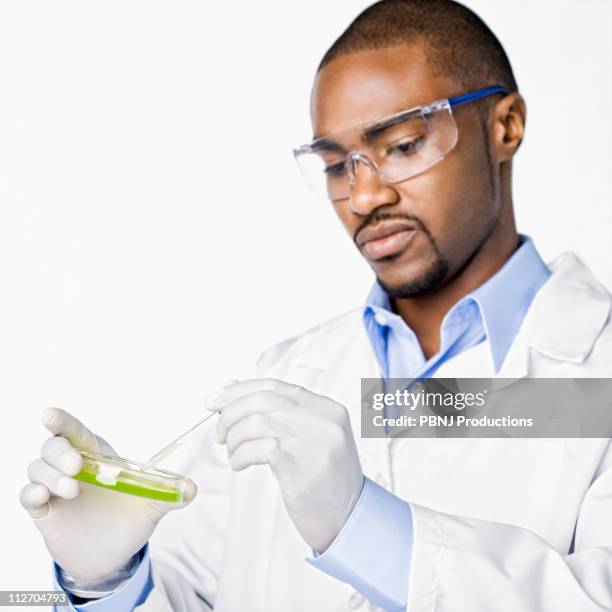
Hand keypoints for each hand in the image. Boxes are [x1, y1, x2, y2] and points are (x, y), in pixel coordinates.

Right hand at [20, 408, 195, 582]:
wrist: (113, 555)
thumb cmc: (130, 520)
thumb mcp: (152, 506)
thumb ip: (169, 495)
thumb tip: (191, 488)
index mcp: (98, 457)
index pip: (76, 432)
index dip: (62, 421)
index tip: (50, 415)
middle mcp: (73, 468)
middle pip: (53, 446)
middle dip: (60, 452)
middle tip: (76, 466)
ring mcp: (56, 489)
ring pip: (37, 468)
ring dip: (50, 475)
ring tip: (72, 490)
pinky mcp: (45, 512)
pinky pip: (27, 496)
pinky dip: (31, 494)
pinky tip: (43, 498)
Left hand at [211, 378, 363, 552]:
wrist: (350, 519)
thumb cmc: (323, 479)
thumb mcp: (307, 439)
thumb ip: (277, 414)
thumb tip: (230, 388)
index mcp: (326, 408)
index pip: (275, 386)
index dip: (240, 390)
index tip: (214, 400)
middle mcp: (323, 418)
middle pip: (263, 400)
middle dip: (231, 412)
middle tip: (218, 432)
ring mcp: (313, 439)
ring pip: (256, 422)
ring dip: (234, 438)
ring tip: (232, 453)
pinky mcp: (299, 464)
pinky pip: (257, 448)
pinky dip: (239, 455)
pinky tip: (239, 465)